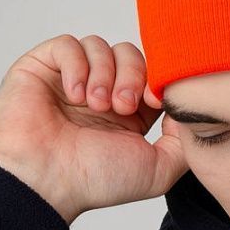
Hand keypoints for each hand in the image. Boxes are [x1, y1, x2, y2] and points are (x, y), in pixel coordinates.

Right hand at [0, 34, 189, 223]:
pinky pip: (67, 44)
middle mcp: (99, 93)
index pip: (151, 73)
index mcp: (127, 114)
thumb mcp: (159, 169)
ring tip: (95, 105)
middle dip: (132, 75)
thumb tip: (188, 110)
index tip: (155, 100)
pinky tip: (75, 94)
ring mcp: (70, 80)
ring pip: (100, 46)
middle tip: (122, 106)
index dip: (158, 79)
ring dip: (104, 73)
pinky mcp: (41, 69)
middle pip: (130, 54)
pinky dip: (76, 65)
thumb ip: (184, 141)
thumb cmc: (94, 181)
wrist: (45, 184)